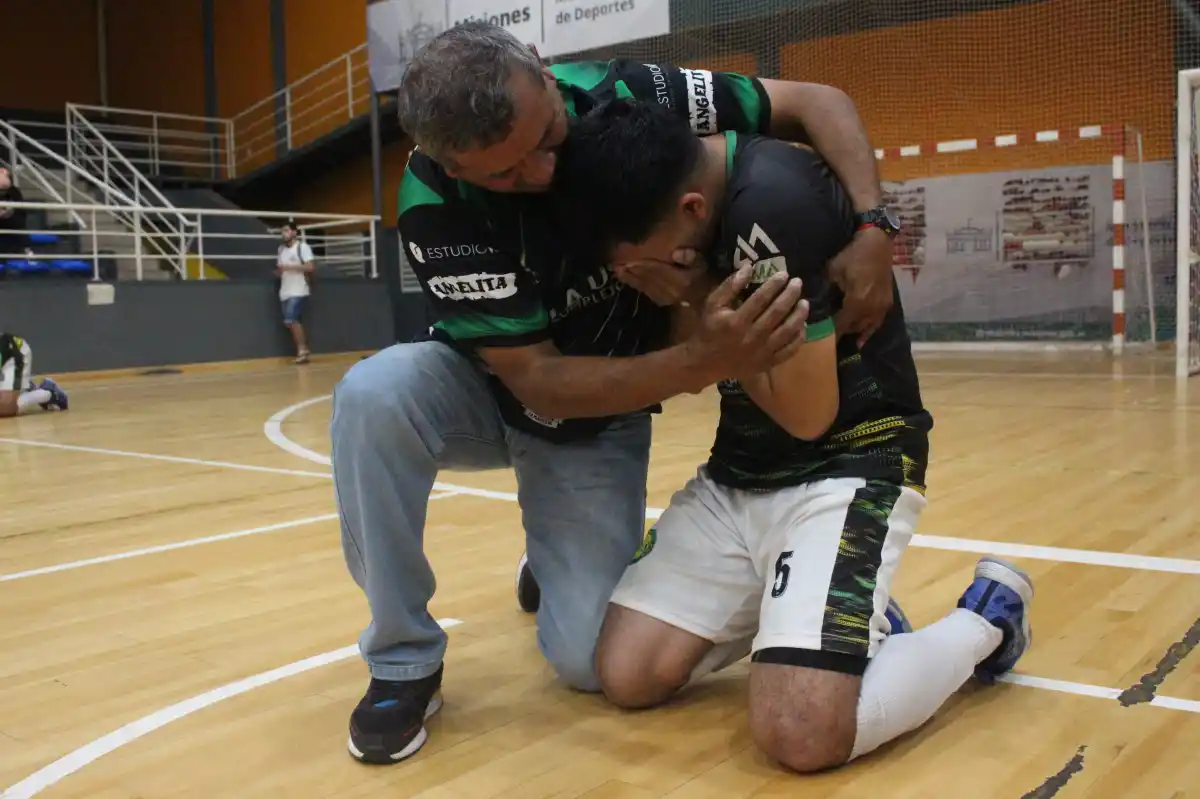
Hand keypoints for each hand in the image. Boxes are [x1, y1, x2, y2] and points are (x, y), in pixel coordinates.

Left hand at [613, 256, 707, 306]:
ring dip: (631, 279)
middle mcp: (672, 290)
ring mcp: (667, 298)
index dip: (643, 264)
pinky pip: (648, 293)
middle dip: (632, 271)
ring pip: (646, 286)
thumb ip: (691, 257)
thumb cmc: (706, 278)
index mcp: (682, 279)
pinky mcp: (664, 303)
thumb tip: (676, 253)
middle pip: (649, 278)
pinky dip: (638, 286)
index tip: (628, 259)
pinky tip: (630, 281)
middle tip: (616, 264)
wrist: (709, 301)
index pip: (658, 269)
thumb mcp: (703, 264)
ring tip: (618, 271)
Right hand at [685, 265, 809, 383]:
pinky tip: (802, 326)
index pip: (760, 298)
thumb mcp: (713, 304)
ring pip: (787, 331)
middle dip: (790, 295)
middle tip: (798, 283)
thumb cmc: (710, 329)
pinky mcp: (767, 364)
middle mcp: (751, 337)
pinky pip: (789, 350)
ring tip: (804, 302)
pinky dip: (798, 338)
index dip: (774, 284)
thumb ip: (730, 286)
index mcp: (736, 321)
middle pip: (777, 312)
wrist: (706, 362)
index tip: (784, 274)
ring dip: (799, 315)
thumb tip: (749, 267)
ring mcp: (761, 352)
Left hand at [829, 225, 893, 346]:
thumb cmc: (853, 254)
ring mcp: (881, 307)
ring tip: (841, 336)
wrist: (877, 242)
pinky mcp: (887, 303)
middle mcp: (871, 309)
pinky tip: (861, 341)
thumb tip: (814, 302)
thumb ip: (825, 290)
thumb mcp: (833, 271)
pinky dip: (868, 331)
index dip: (830, 333)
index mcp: (856, 302)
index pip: (840, 325)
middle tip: (826, 335)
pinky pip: (876, 323)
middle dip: (840, 331)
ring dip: (853, 330)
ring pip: (864, 327)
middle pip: (852, 328)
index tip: (818, 340)